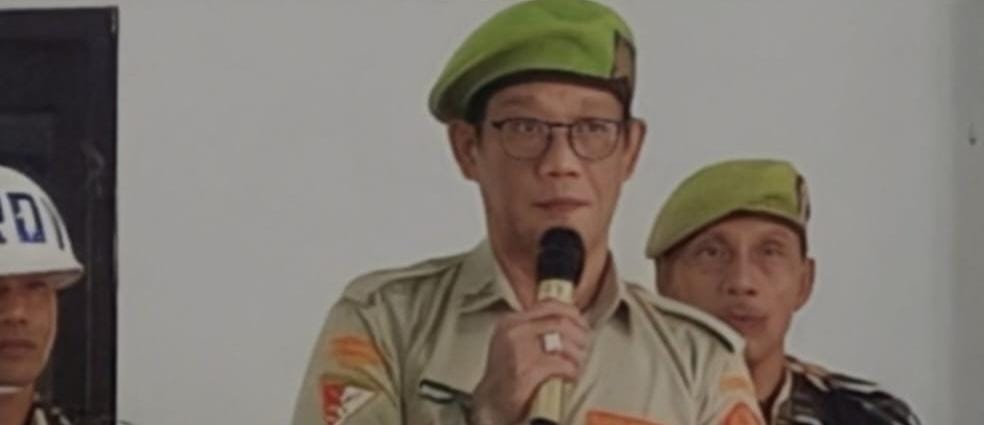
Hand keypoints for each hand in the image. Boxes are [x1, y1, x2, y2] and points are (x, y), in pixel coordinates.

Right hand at [468, 300, 590, 424]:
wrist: (492, 401)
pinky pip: (561, 365)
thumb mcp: (515, 341)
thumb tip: (568, 320)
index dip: (572, 313)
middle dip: (580, 335)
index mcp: (511, 321)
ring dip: (578, 354)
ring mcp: (519, 350)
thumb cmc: (506, 374)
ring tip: (578, 363)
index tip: (582, 322)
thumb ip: (536, 328)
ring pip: (563, 341)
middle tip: (584, 346)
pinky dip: (571, 371)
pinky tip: (570, 376)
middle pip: (560, 321)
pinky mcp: (526, 371)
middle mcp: (513, 331)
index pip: (548, 304)